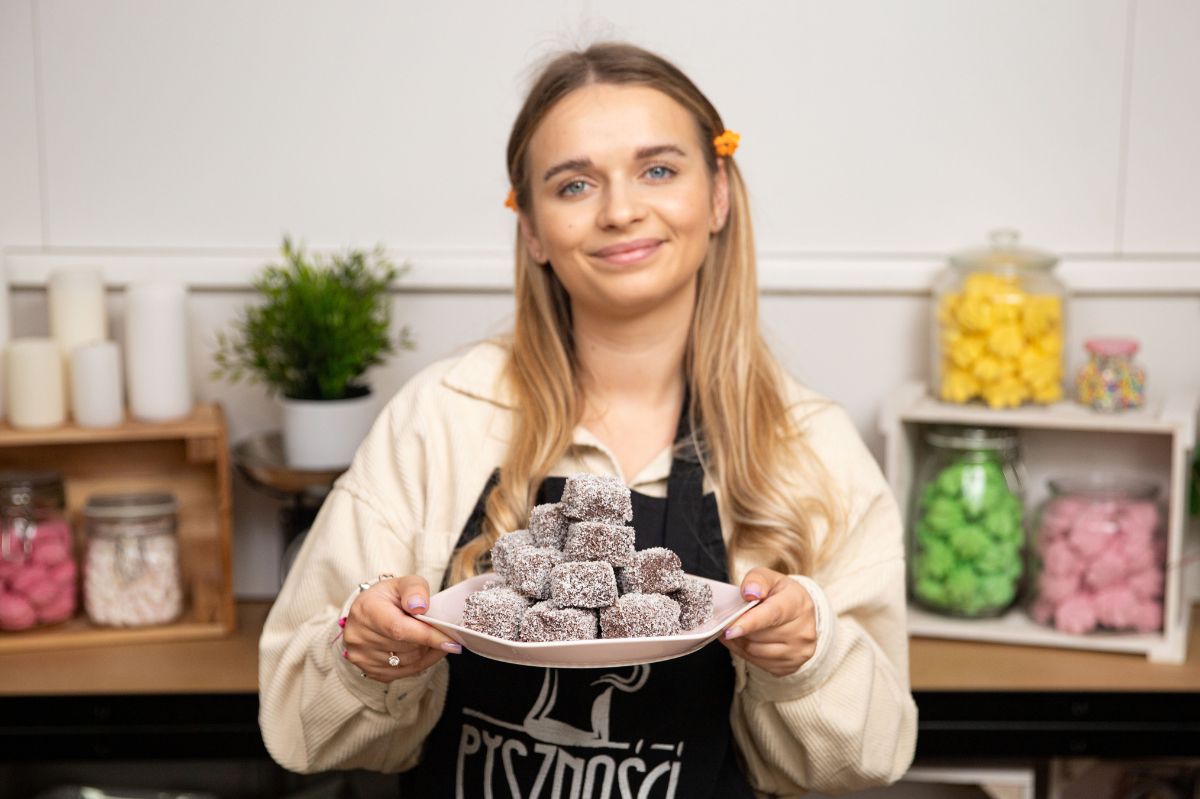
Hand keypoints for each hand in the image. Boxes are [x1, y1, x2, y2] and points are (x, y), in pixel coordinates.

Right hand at [342, 575, 461, 681]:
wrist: (367, 613)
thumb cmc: (388, 597)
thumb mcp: (403, 583)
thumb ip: (415, 589)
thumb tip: (420, 606)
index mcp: (366, 610)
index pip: (399, 629)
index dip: (427, 635)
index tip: (451, 640)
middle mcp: (359, 636)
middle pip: (406, 647)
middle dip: (429, 640)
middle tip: (441, 630)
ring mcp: (362, 657)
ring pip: (408, 662)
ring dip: (425, 652)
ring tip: (431, 638)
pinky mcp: (369, 671)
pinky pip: (404, 673)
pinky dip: (420, 662)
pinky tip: (424, 650)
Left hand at [719, 568, 816, 676]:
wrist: (799, 613)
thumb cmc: (779, 593)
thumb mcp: (768, 577)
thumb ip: (756, 580)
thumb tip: (749, 593)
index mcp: (798, 603)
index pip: (771, 615)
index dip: (749, 623)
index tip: (729, 630)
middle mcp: (803, 630)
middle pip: (758, 636)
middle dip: (738, 628)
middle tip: (729, 620)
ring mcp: (799, 651)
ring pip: (754, 652)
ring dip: (739, 641)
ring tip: (736, 629)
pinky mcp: (791, 666)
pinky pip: (757, 663)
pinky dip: (745, 652)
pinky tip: (746, 640)